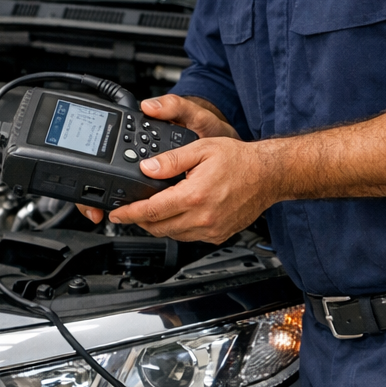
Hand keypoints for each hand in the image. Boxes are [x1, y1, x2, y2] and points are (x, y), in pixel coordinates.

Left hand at [78, 94, 240, 223]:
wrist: (269, 175)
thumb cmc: (239, 160)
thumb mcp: (200, 149)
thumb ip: (170, 160)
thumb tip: (146, 168)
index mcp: (194, 195)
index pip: (152, 210)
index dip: (130, 213)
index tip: (117, 213)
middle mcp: (203, 217)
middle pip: (158, 227)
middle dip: (140, 221)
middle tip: (129, 211)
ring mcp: (212, 229)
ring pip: (172, 235)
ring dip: (158, 226)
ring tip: (150, 211)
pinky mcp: (219, 235)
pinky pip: (189, 237)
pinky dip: (176, 229)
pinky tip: (175, 215)